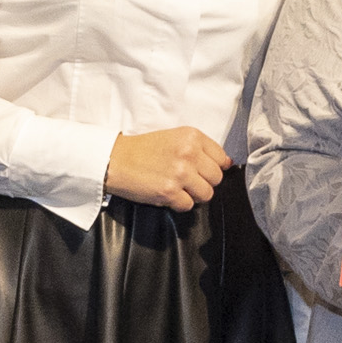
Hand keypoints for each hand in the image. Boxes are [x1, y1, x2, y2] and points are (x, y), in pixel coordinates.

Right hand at [105, 127, 229, 210]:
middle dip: (204, 182)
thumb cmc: (142, 150)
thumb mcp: (174, 138)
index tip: (204, 171)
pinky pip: (188, 205)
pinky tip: (168, 195)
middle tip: (187, 181)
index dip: (214, 167)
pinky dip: (179, 204)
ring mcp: (180, 173)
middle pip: (216, 178)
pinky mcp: (169, 191)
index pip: (221, 158)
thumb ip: (199, 148)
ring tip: (179, 189)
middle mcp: (189, 153)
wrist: (115, 160)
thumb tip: (227, 164)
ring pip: (206, 194)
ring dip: (194, 195)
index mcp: (191, 136)